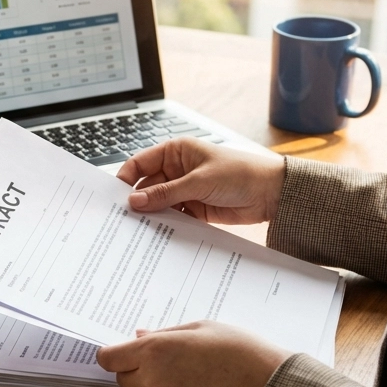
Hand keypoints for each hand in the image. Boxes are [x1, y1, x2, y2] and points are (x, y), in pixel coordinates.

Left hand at [96, 321, 289, 386]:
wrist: (267, 383)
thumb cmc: (236, 348)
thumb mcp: (198, 328)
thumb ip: (162, 334)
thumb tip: (137, 337)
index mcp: (155, 351)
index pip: (109, 359)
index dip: (112, 356)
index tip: (119, 354)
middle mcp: (154, 380)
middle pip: (123, 380)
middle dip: (135, 371)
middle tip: (162, 362)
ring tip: (188, 375)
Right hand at [116, 138, 285, 224]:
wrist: (271, 193)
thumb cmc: (240, 174)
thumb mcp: (198, 182)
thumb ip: (165, 193)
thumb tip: (135, 201)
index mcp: (175, 152)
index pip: (140, 164)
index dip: (126, 179)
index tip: (115, 196)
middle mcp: (176, 170)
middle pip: (146, 186)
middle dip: (137, 201)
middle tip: (124, 218)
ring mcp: (184, 190)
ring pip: (158, 203)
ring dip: (151, 215)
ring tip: (139, 229)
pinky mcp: (192, 208)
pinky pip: (172, 217)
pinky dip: (166, 224)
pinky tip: (158, 234)